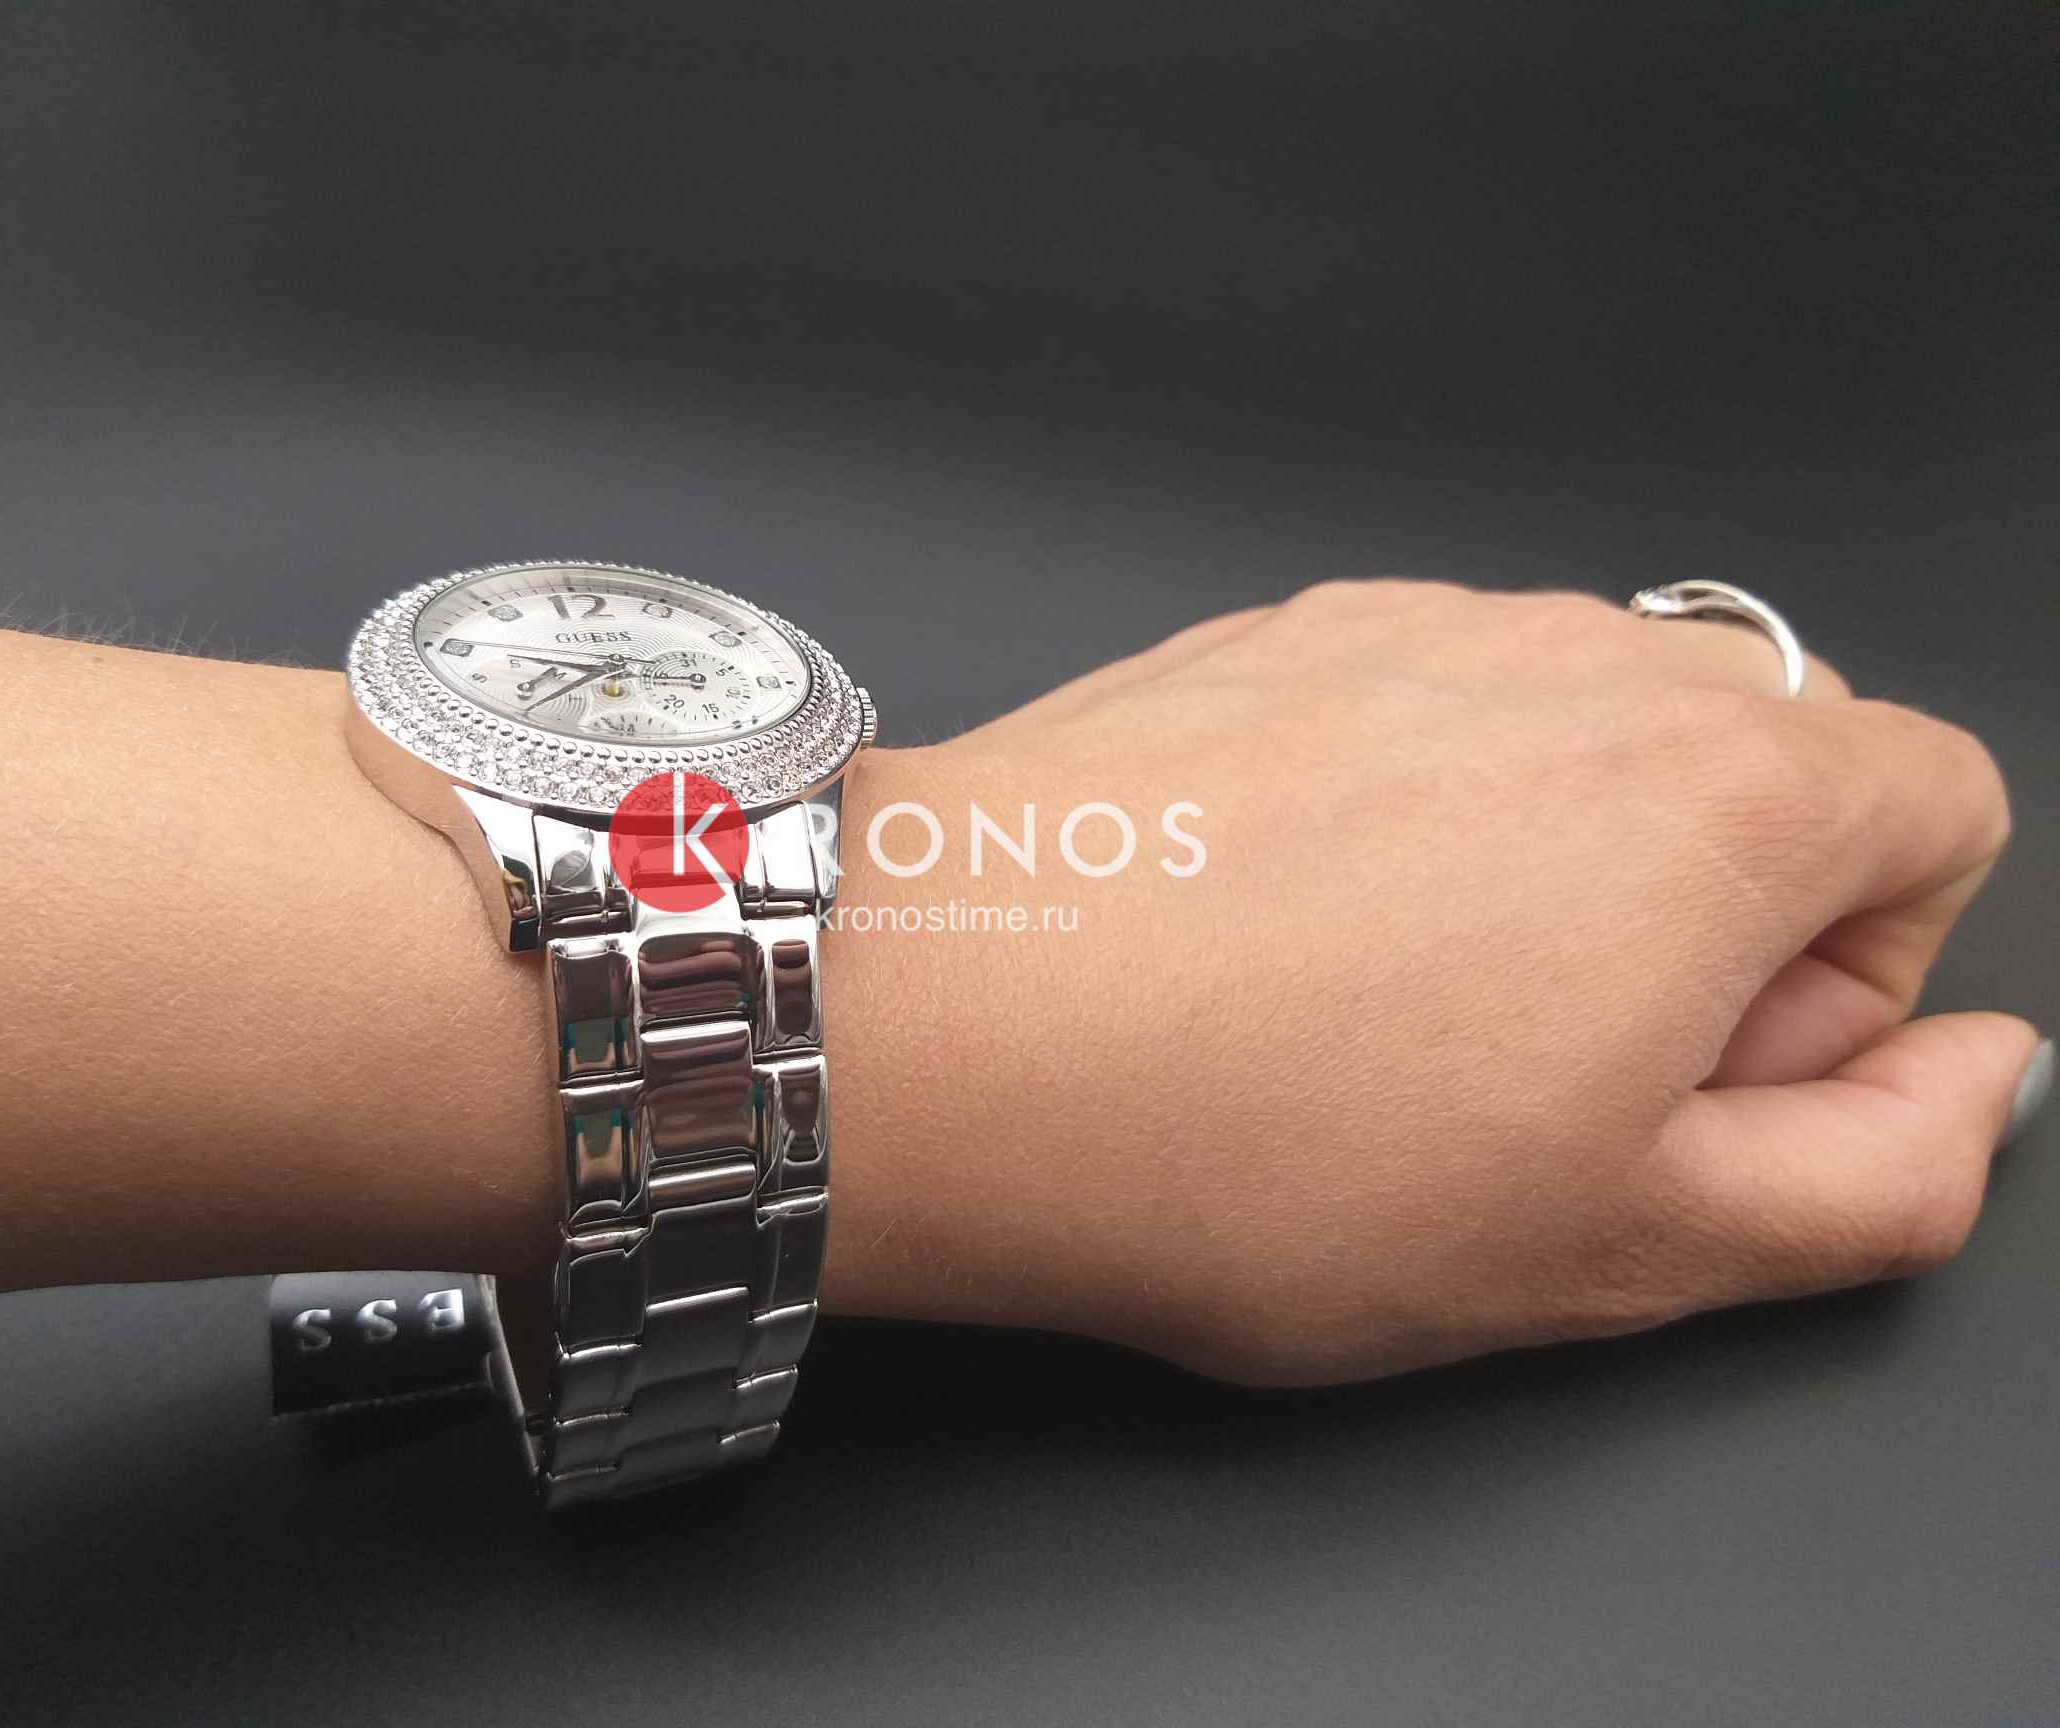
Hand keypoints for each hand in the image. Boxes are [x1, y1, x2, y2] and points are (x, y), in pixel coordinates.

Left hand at [826, 581, 2036, 1384]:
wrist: (951, 1030)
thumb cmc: (1258, 1147)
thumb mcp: (1631, 1243)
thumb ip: (1878, 1169)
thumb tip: (1973, 1077)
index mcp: (1724, 795)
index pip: (1943, 805)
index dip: (1861, 972)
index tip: (1715, 1071)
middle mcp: (1582, 662)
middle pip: (1770, 759)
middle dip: (1722, 913)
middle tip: (1551, 1063)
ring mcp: (1415, 628)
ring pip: (1588, 732)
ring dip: (1555, 860)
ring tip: (1392, 1009)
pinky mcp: (1279, 634)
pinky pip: (1429, 709)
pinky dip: (1413, 808)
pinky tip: (1288, 934)